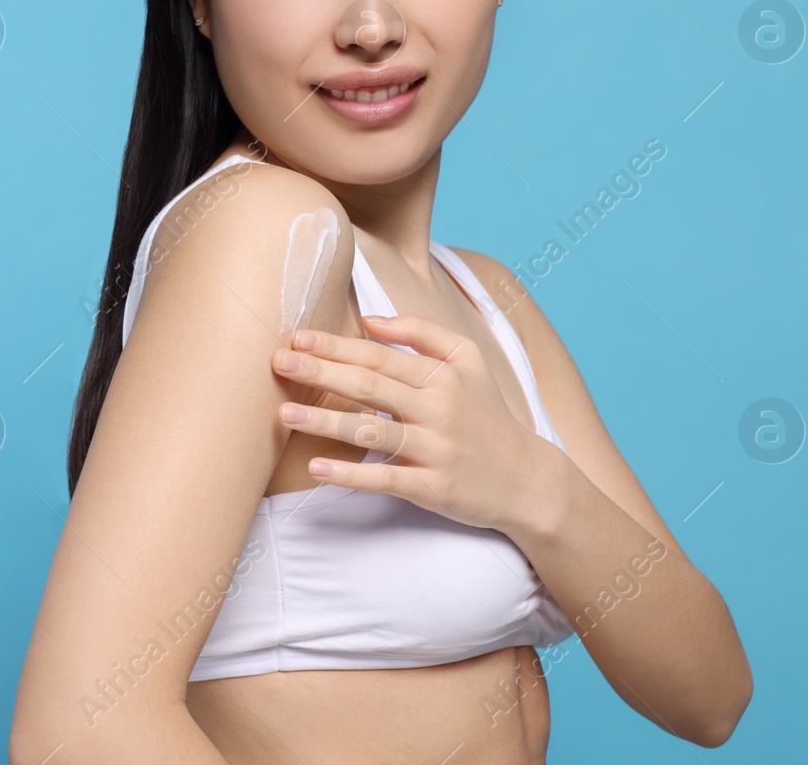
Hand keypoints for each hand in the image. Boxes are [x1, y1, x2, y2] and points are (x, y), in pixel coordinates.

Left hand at [270, 314, 563, 535]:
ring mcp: (435, 449)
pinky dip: (351, 474)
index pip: (379, 356)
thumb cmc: (489, 417)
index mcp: (442, 377)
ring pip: (372, 430)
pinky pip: (386, 478)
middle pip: (370, 386)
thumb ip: (422, 335)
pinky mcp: (433, 487)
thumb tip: (370, 319)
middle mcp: (438, 410)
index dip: (336, 346)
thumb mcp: (470, 362)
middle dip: (321, 371)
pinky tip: (317, 467)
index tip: (298, 336)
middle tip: (278, 362)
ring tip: (285, 413)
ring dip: (325, 420)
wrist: (528, 480)